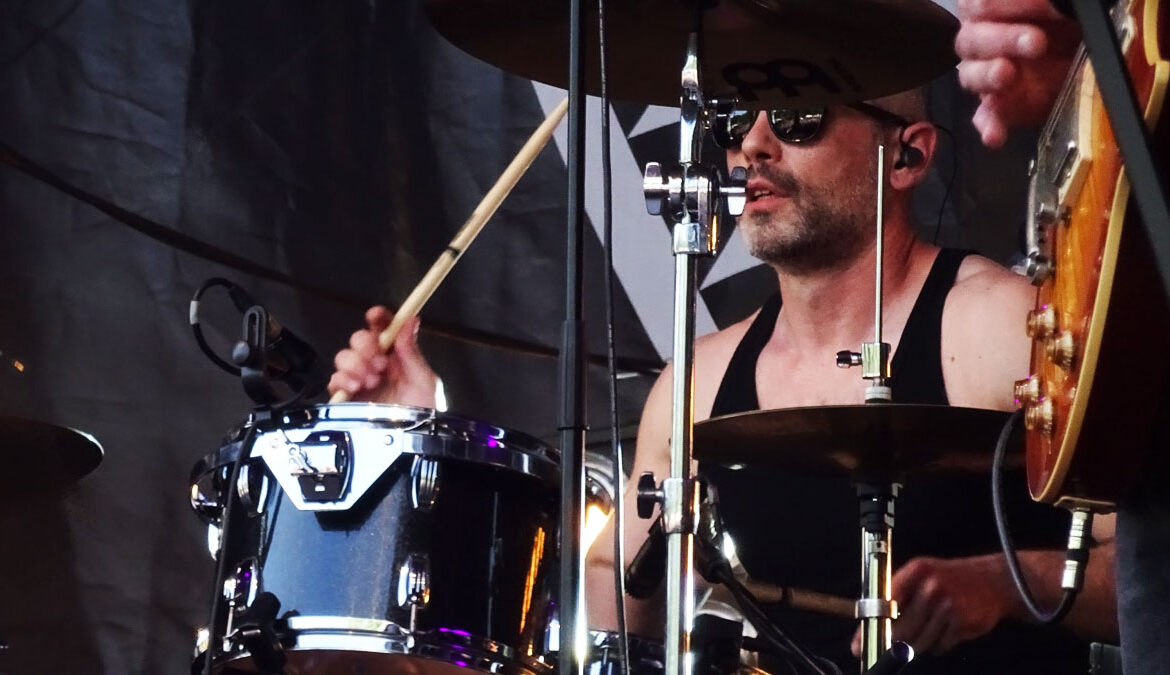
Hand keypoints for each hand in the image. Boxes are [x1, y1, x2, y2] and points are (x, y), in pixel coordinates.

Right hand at [328, 306, 438, 407]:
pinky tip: (356, 387)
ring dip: (356, 364)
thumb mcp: (425, 382)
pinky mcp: (347, 400)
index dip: (378, 319)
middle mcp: (377, 367)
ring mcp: (361, 383)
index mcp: (398, 358)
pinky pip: (335, 381)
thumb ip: (412, 352)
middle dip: (366, 345)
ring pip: (344, 357)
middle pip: (359, 340)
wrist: (415, 445)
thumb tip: (410, 321)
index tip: (376, 316)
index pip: (384, 330)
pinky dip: (342, 380)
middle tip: (379, 361)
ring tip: (371, 379)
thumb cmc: (426, 415)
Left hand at [850, 555, 1013, 655]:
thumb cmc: (950, 579)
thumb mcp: (922, 575)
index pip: (884, 603)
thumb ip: (898, 594)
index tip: (859, 644)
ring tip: (929, 628)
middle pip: (900, 629)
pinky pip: (940, 646)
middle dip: (892, 643)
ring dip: (919, 643)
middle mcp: (931, 586)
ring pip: (919, 642)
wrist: (993, 581)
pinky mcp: (963, 622)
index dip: (870, 626)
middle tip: (886, 650)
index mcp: (916, 571)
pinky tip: (946, 629)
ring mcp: (948, 604)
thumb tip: (871, 622)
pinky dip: (939, 644)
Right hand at [955, 0, 1080, 146]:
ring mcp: (990, 75)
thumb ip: (1050, 4)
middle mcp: (985, 39)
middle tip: (1036, 43)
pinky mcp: (1002, 107)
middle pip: (971, 40)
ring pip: (971, 76)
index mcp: (994, 6)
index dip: (997, 6)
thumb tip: (1055, 4)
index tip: (1025, 6)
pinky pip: (985, 117)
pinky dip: (989, 126)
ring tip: (1007, 75)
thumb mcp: (1065, 7)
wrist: (1091, 52)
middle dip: (1002, 40)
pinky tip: (995, 135)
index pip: (978, 4)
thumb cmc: (1071, 24)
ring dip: (988, 76)